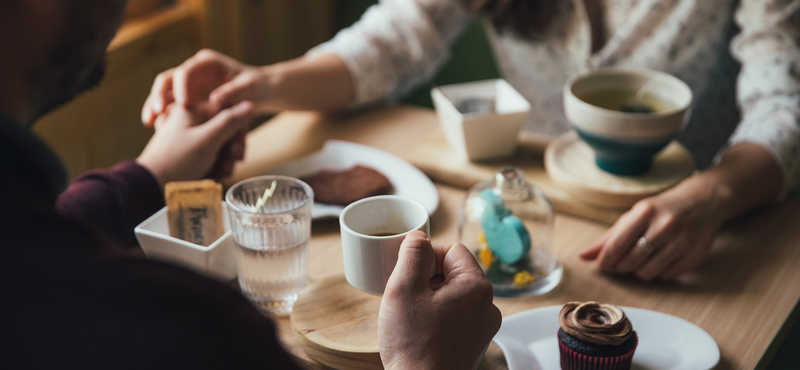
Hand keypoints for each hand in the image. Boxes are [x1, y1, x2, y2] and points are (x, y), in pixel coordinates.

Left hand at [136, 101, 253, 185]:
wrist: (151, 186)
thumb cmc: (177, 160)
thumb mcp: (207, 139)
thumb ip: (230, 121)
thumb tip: (250, 104)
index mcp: (191, 109)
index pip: (226, 112)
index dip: (236, 131)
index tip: (237, 149)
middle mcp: (190, 121)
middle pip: (224, 130)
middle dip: (229, 150)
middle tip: (230, 164)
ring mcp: (189, 137)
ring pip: (218, 145)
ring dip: (223, 160)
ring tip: (220, 173)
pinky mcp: (188, 152)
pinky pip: (209, 155)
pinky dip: (214, 165)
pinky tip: (213, 175)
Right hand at [141, 49, 271, 126]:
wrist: (259, 91)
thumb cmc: (256, 86)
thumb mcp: (250, 88)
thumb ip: (234, 92)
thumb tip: (215, 99)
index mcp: (207, 63)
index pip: (186, 70)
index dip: (181, 86)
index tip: (182, 104)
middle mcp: (194, 70)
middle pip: (168, 79)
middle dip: (159, 95)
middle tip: (157, 112)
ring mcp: (188, 84)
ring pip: (164, 92)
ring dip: (154, 105)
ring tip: (149, 122)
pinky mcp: (187, 98)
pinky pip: (168, 105)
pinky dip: (161, 115)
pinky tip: (155, 127)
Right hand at [379, 231, 501, 369]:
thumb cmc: (413, 345)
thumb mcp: (403, 288)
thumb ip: (412, 253)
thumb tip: (419, 237)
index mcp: (477, 287)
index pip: (451, 250)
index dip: (425, 257)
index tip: (407, 275)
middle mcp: (488, 306)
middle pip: (453, 272)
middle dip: (427, 279)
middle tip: (405, 298)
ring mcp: (483, 328)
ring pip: (453, 296)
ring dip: (430, 299)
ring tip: (411, 318)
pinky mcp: (474, 345)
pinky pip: (455, 317)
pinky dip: (437, 318)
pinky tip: (420, 332)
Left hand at [579, 175, 728, 280]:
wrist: (704, 201)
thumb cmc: (662, 209)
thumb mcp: (635, 215)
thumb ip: (609, 237)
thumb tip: (583, 256)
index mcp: (646, 211)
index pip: (617, 243)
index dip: (605, 260)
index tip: (602, 265)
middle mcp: (666, 225)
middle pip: (631, 261)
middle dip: (621, 266)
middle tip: (622, 262)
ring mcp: (684, 240)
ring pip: (648, 272)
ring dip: (639, 271)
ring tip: (641, 260)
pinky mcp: (697, 254)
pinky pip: (667, 276)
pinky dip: (659, 273)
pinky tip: (660, 260)